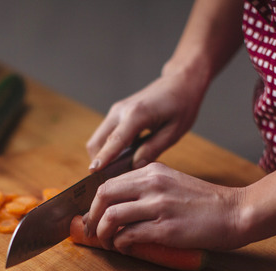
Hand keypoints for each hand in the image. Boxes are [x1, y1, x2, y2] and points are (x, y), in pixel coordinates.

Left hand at [83, 162, 246, 251]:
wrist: (237, 212)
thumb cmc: (207, 204)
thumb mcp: (174, 183)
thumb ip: (149, 188)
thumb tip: (121, 206)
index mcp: (153, 171)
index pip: (108, 183)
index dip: (95, 203)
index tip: (94, 217)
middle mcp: (152, 184)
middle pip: (104, 196)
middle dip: (93, 217)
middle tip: (94, 232)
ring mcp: (159, 205)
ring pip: (112, 216)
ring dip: (104, 234)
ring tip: (109, 243)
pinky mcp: (166, 228)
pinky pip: (129, 235)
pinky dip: (121, 244)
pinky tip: (126, 248)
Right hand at [86, 68, 207, 171]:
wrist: (180, 82)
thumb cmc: (182, 105)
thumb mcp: (173, 132)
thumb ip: (153, 149)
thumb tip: (135, 167)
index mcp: (137, 114)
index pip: (115, 141)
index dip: (103, 158)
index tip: (93, 172)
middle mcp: (120, 111)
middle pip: (97, 142)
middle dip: (99, 162)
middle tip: (110, 182)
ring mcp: (116, 111)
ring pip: (98, 139)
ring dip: (102, 156)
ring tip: (117, 173)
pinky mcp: (117, 113)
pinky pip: (106, 134)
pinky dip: (108, 148)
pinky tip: (122, 160)